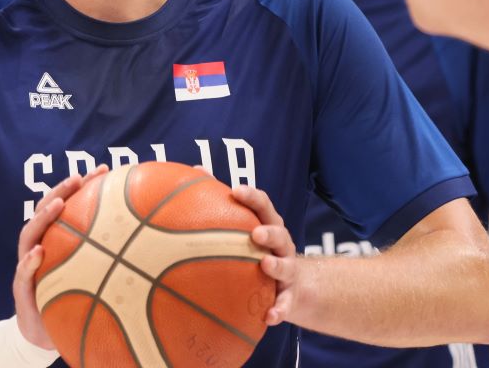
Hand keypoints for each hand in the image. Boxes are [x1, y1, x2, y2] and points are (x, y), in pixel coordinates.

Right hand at [13, 164, 108, 348]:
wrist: (43, 332)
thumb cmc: (71, 298)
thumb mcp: (92, 277)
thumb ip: (110, 258)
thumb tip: (154, 244)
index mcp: (57, 239)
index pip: (67, 204)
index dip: (83, 186)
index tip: (105, 169)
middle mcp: (40, 246)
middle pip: (46, 211)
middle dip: (61, 190)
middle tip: (79, 177)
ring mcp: (28, 265)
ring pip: (29, 235)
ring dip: (43, 217)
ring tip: (57, 205)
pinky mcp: (22, 289)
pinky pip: (23, 274)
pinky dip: (29, 262)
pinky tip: (39, 253)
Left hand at [233, 184, 300, 326]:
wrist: (295, 287)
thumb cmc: (259, 250)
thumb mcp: (245, 229)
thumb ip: (221, 204)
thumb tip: (193, 171)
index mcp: (268, 226)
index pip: (263, 206)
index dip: (252, 197)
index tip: (236, 190)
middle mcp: (281, 246)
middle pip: (279, 233)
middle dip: (269, 231)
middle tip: (255, 232)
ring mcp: (288, 271)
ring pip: (286, 266)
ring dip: (276, 266)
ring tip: (265, 265)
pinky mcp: (290, 297)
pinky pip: (285, 305)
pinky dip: (279, 310)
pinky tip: (269, 317)